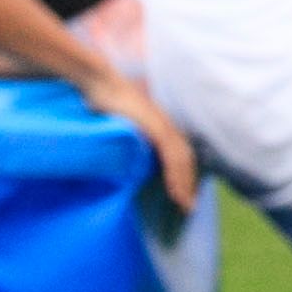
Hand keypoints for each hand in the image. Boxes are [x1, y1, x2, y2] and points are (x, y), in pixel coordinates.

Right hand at [82, 73, 197, 214]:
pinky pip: (171, 156)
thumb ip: (131, 138)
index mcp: (160, 125)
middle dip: (189, 184)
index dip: (184, 175)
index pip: (180, 155)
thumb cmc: (106, 103)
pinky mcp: (157, 128)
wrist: (102, 84)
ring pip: (182, 160)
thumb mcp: (122, 126)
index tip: (183, 195)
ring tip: (184, 205)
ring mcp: (163, 126)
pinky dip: (175, 176)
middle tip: (189, 207)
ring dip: (185, 184)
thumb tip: (128, 156)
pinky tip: (176, 192)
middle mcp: (166, 125)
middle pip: (186, 159)